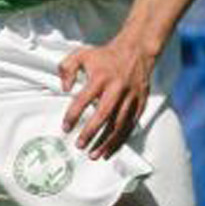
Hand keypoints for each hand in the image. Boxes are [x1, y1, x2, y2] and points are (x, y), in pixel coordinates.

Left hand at [57, 39, 155, 159]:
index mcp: (100, 77)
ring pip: (118, 124)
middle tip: (79, 145)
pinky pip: (130, 126)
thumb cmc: (106, 55)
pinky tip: (109, 150)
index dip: (73, 115)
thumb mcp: (82, 54)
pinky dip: (120, 140)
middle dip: (90, 133)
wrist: (137, 50)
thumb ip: (67, 68)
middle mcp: (116, 88)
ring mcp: (130, 97)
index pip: (83, 99)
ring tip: (93, 154)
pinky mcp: (140, 103)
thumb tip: (64, 88)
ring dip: (106, 142)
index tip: (65, 127)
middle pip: (103, 115)